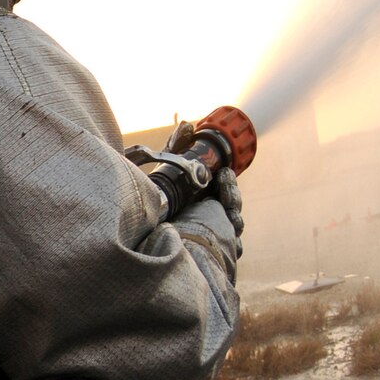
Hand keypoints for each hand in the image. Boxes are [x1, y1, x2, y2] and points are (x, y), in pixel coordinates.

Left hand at [165, 119, 243, 247]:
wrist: (144, 239)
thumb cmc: (158, 205)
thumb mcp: (164, 173)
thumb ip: (176, 147)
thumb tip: (187, 124)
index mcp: (204, 198)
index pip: (224, 189)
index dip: (227, 182)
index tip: (224, 171)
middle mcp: (210, 216)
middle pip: (232, 206)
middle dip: (231, 195)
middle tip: (223, 185)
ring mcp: (213, 235)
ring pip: (234, 227)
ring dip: (234, 219)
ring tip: (230, 215)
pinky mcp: (212, 254)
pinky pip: (231, 250)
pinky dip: (235, 246)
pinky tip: (233, 243)